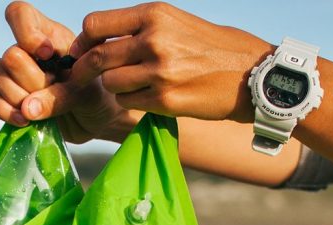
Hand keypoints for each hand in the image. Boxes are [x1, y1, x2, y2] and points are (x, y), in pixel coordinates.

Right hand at [0, 1, 139, 142]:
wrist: (94, 120)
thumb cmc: (94, 95)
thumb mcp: (86, 92)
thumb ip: (60, 96)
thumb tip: (27, 109)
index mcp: (48, 35)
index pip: (19, 14)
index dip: (27, 33)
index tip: (48, 54)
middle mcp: (26, 51)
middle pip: (10, 55)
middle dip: (32, 81)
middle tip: (53, 91)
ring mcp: (13, 74)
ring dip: (19, 97)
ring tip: (42, 109)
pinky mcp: (6, 98)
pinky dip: (4, 111)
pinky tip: (24, 120)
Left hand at [66, 2, 272, 122]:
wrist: (251, 74)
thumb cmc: (212, 47)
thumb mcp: (176, 22)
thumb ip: (140, 27)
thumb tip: (98, 38)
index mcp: (154, 15)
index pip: (95, 25)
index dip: (82, 42)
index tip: (81, 52)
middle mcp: (154, 40)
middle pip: (97, 58)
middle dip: (84, 71)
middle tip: (80, 78)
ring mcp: (159, 72)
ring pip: (111, 84)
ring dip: (114, 87)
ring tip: (132, 84)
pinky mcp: (165, 100)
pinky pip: (128, 102)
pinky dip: (131, 101)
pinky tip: (148, 96)